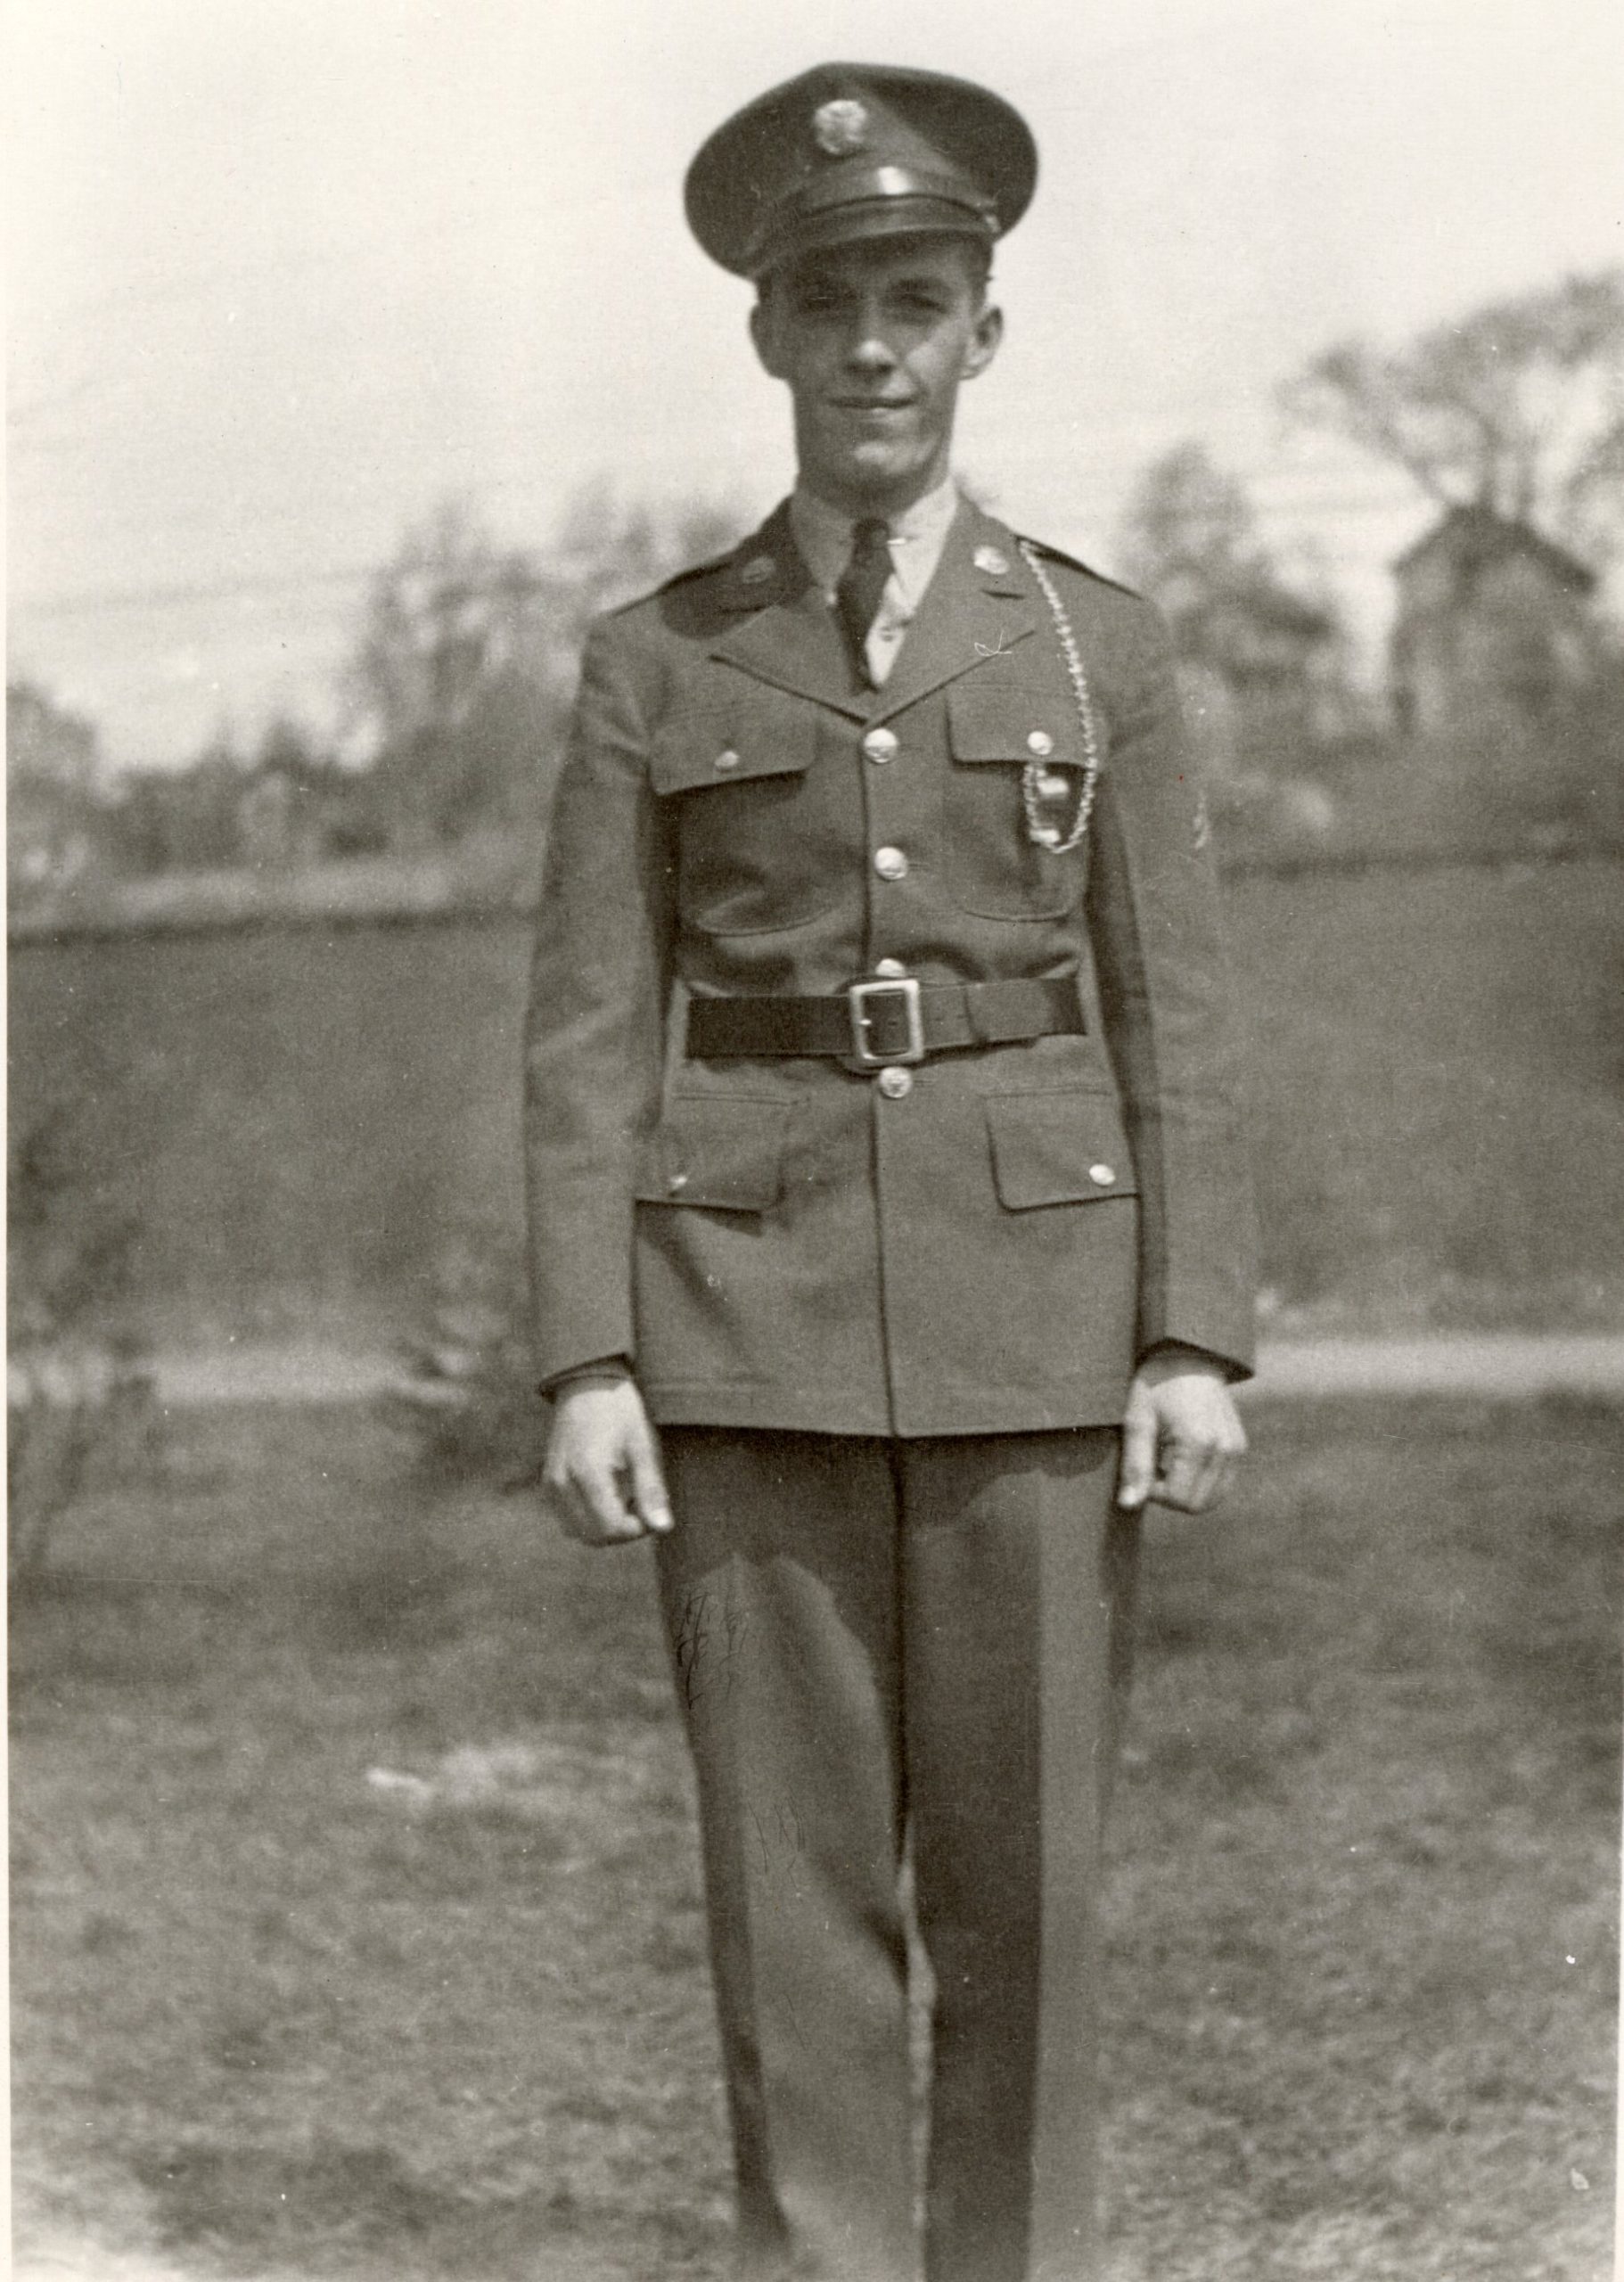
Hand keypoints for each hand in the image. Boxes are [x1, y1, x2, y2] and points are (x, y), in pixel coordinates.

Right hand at [542, 1376, 673, 1545]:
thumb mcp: (643, 1445)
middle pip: (593, 1536)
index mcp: (587, 1472)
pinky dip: (589, 1518)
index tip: (652, 1512)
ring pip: (578, 1532)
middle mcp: (562, 1483)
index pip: (611, 1528)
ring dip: (604, 1527)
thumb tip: (663, 1528)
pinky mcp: (548, 1482)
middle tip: (641, 1505)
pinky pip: (568, 1519)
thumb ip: (651, 1490)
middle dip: (622, 1531)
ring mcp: (551, 1484)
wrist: (586, 1382)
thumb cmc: (620, 1410)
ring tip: (625, 1497)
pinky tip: (607, 1494)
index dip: (637, 1529)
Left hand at [1117, 1348, 1246, 1513]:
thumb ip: (1135, 1466)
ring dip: (1186, 1491)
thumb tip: (1129, 1505)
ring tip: (1167, 1462)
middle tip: (1153, 1467)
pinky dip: (1201, 1483)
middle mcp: (1225, 1448)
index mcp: (1199, 1442)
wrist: (1188, 1355)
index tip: (1141, 1468)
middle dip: (1170, 1496)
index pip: (1178, 1498)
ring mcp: (1236, 1449)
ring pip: (1212, 1499)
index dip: (1153, 1493)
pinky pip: (1222, 1485)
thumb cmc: (1156, 1384)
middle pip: (1197, 1505)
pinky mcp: (1239, 1447)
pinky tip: (1182, 1461)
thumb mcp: (1138, 1420)